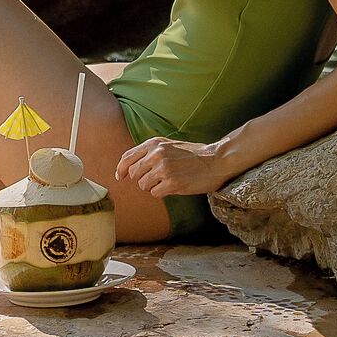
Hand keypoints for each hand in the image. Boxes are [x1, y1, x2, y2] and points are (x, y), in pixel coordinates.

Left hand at [113, 136, 236, 199]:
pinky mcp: (172, 183)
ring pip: (143, 185)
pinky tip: (174, 186)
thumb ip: (150, 152)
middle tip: (157, 179)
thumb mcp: (170, 145)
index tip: (120, 177)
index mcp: (155, 143)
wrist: (216, 160)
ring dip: (153, 186)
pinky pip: (155, 193)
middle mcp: (157, 154)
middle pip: (134, 174)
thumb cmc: (194, 154)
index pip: (128, 157)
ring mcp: (164, 169)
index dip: (121, 169)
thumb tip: (128, 167)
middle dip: (142, 179)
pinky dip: (162, 192)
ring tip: (168, 181)